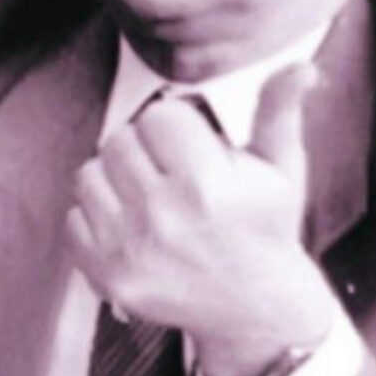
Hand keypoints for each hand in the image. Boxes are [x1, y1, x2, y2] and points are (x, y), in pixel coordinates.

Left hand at [66, 64, 337, 375]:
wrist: (256, 310)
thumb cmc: (265, 227)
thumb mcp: (280, 167)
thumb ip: (279, 109)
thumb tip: (302, 65)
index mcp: (207, 186)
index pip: (159, 116)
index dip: (177, 127)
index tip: (194, 148)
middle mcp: (164, 218)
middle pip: (119, 139)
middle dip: (144, 148)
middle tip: (170, 170)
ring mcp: (130, 250)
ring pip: (88, 173)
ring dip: (115, 177)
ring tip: (148, 194)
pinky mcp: (107, 275)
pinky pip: (72, 217)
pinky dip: (96, 215)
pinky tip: (131, 224)